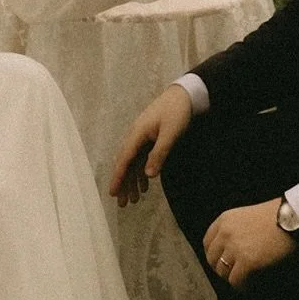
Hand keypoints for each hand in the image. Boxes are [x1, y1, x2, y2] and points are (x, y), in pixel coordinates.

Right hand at [109, 84, 192, 206]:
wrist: (185, 94)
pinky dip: (141, 172)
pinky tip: (145, 185)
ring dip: (132, 180)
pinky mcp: (150, 137)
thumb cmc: (177, 112)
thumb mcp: (170, 133)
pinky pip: (141, 158)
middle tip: (123, 204)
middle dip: (123, 184)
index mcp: (138, 133)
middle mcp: (136, 135)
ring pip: (133, 162)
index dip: (118, 177)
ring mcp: (142, 136)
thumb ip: (159, 153)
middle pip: (126, 163)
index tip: (113, 193)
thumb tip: (147, 175)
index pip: (124, 159)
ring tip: (134, 200)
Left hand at [203, 199, 295, 286]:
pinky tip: (250, 284)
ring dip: (232, 277)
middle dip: (221, 268)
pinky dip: (242, 286)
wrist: (290, 218)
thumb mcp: (246, 216)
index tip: (220, 262)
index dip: (213, 255)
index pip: (207, 243)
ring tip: (243, 279)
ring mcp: (235, 248)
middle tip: (233, 273)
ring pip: (223, 272)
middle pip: (212, 260)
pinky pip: (236, 281)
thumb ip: (234, 229)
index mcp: (224, 220)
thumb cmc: (274, 216)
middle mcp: (225, 234)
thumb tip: (229, 250)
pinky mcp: (247, 262)